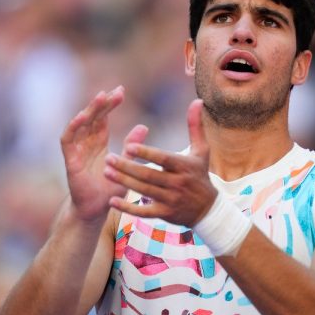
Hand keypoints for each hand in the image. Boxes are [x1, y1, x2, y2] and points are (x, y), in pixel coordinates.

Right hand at [60, 86, 147, 221]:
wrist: (96, 209)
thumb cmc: (110, 189)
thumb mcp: (126, 165)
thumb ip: (132, 146)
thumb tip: (144, 126)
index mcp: (99, 143)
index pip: (103, 119)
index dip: (110, 105)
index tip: (121, 91)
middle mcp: (86, 144)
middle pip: (92, 118)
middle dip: (102, 103)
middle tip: (115, 91)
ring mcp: (77, 151)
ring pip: (80, 125)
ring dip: (89, 110)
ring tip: (100, 97)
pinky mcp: (70, 160)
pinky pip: (68, 140)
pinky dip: (73, 127)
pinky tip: (81, 117)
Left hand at [103, 99, 216, 226]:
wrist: (208, 209)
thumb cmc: (200, 174)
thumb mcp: (201, 150)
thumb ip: (195, 125)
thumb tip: (197, 100)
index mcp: (184, 166)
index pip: (163, 159)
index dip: (146, 154)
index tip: (129, 146)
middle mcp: (177, 183)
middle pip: (149, 176)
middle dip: (127, 167)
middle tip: (108, 158)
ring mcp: (171, 200)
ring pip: (144, 191)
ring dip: (124, 182)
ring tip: (106, 172)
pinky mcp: (165, 214)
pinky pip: (143, 213)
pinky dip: (128, 208)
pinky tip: (112, 200)